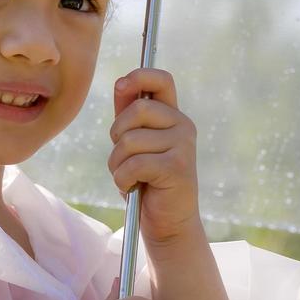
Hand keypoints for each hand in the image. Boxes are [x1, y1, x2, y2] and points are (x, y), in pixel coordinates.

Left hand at [109, 67, 201, 250]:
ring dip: (117, 164)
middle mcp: (183, 126)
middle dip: (117, 135)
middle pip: (136, 110)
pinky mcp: (177, 168)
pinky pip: (133, 164)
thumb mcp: (135, 144)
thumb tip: (121, 82)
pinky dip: (123, 179)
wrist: (167, 223)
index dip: (139, 76)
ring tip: (129, 177)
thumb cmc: (147, 182)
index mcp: (173, 116)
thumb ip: (129, 115)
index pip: (161, 79)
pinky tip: (134, 187)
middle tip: (123, 157)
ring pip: (129, 141)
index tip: (121, 85)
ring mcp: (183, 146)